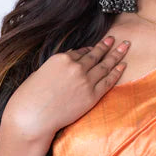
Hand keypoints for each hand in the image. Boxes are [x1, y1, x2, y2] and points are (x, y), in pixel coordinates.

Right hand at [3, 36, 130, 139]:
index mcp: (61, 58)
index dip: (89, 50)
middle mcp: (76, 67)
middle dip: (106, 45)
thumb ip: (58, 65)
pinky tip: (123, 65)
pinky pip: (108, 81)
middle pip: (95, 54)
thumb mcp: (41, 72)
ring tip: (125, 46)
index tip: (95, 47)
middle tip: (114, 39)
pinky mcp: (92, 96)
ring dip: (116, 54)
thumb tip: (71, 58)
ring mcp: (85, 81)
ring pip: (105, 65)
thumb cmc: (31, 96)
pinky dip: (117, 72)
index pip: (80, 52)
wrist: (34, 117)